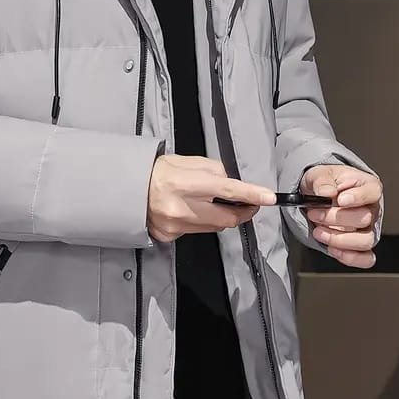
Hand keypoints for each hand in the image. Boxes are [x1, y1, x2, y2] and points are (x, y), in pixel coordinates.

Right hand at [148, 155, 276, 242]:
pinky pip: (196, 232)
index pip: (228, 191)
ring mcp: (175, 225)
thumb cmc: (160, 171)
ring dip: (220, 217)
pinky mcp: (170, 236)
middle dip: (243, 212)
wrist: (129, 189)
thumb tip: (231, 186)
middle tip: (249, 204)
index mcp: (188, 184)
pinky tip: (187, 212)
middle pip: (227, 219)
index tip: (269, 198)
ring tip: (209, 203)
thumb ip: (214, 173)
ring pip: (214, 228)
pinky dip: (199, 222)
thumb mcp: (188, 162)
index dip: (251, 195)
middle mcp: (182, 208)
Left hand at [300, 164, 381, 268]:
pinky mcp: (360, 246)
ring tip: (318, 232)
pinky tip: (332, 249)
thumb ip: (322, 181)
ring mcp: (369, 229)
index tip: (340, 199)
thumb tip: (326, 192)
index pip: (372, 192)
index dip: (357, 197)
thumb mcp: (319, 174)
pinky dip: (349, 257)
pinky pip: (365, 258)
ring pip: (365, 241)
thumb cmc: (325, 184)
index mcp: (368, 187)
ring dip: (338, 239)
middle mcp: (372, 209)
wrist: (318, 198)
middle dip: (335, 218)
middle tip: (314, 213)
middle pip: (364, 219)